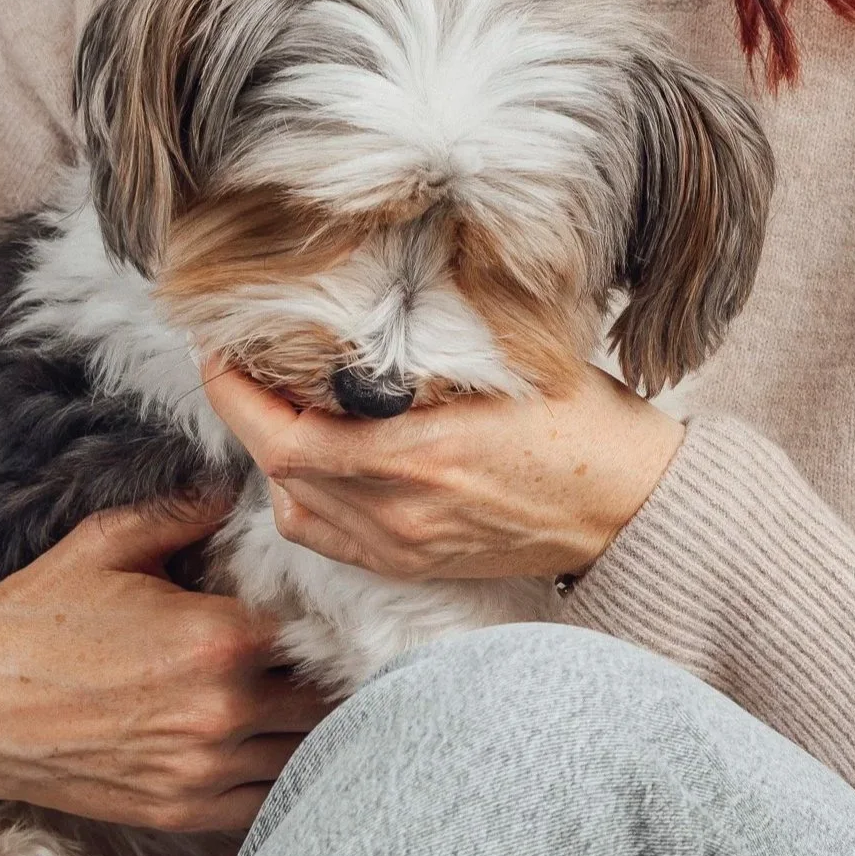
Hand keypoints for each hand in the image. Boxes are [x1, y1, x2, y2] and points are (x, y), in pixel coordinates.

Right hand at [0, 495, 332, 832]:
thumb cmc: (36, 616)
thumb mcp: (106, 541)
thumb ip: (184, 509)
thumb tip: (236, 485)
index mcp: (214, 639)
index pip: (317, 629)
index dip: (328, 611)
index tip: (325, 597)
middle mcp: (220, 711)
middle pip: (323, 695)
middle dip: (326, 666)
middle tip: (321, 641)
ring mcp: (202, 770)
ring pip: (305, 751)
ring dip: (310, 719)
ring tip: (299, 685)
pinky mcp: (181, 811)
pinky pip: (266, 799)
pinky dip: (279, 769)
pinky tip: (266, 734)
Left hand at [201, 361, 684, 582]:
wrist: (633, 508)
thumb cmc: (585, 424)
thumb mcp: (510, 359)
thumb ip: (431, 338)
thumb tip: (368, 289)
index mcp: (415, 455)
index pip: (281, 435)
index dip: (233, 392)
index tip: (221, 347)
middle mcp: (398, 511)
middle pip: (277, 471)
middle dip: (244, 414)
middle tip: (239, 363)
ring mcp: (404, 547)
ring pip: (294, 509)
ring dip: (274, 458)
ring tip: (280, 406)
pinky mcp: (416, 566)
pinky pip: (330, 540)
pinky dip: (306, 498)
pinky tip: (320, 459)